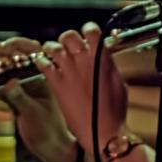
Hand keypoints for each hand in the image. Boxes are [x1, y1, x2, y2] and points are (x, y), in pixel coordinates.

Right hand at [0, 37, 77, 161]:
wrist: (50, 147)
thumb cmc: (51, 131)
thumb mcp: (35, 113)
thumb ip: (21, 98)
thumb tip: (9, 83)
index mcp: (44, 76)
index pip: (32, 51)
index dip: (15, 45)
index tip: (1, 48)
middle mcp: (32, 78)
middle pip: (11, 58)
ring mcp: (21, 86)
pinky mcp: (12, 97)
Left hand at [34, 23, 128, 153]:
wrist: (101, 131)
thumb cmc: (114, 111)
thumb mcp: (118, 83)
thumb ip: (108, 65)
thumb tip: (103, 56)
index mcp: (102, 59)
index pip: (92, 31)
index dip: (88, 30)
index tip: (88, 35)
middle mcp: (84, 61)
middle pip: (69, 36)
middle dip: (69, 39)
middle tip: (70, 47)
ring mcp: (68, 72)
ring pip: (53, 46)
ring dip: (54, 49)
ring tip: (56, 56)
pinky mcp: (56, 84)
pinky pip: (42, 63)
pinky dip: (42, 61)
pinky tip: (46, 65)